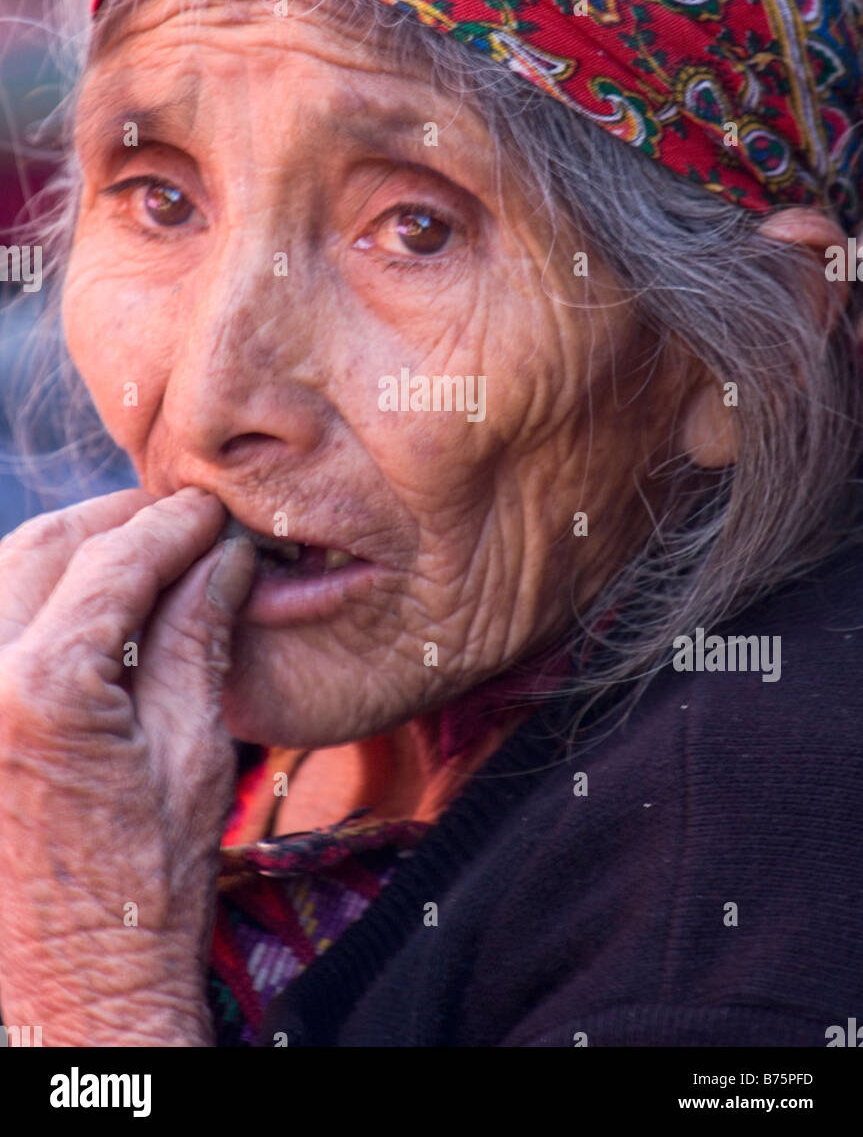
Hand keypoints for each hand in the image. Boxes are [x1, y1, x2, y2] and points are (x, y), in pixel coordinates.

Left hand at [0, 487, 255, 1045]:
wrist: (71, 989)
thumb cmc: (146, 890)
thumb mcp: (194, 753)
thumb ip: (197, 636)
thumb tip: (223, 556)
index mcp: (41, 691)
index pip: (113, 559)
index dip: (173, 524)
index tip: (213, 512)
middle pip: (43, 546)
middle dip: (117, 522)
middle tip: (179, 522)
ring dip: (68, 551)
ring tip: (134, 554)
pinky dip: (26, 594)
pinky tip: (77, 604)